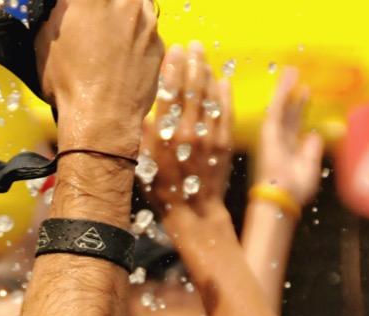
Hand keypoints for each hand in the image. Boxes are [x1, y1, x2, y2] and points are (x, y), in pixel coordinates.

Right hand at [35, 0, 163, 155]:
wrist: (101, 118)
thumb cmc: (70, 84)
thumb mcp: (45, 41)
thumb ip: (58, 12)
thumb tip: (64, 7)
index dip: (81, 7)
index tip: (77, 12)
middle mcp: (123, 2)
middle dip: (105, 7)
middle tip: (93, 25)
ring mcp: (146, 21)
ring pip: (136, 7)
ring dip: (123, 17)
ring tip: (108, 42)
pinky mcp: (158, 43)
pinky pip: (147, 32)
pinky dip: (136, 40)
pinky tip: (121, 59)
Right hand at [139, 42, 232, 217]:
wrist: (194, 215)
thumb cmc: (164, 192)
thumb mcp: (144, 166)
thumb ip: (144, 138)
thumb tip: (144, 115)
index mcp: (164, 137)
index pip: (168, 94)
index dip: (172, 70)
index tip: (174, 52)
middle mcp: (187, 133)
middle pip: (190, 90)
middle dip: (192, 65)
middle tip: (192, 47)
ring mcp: (208, 137)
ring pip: (208, 97)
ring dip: (207, 74)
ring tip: (204, 59)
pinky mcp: (223, 144)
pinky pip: (224, 113)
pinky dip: (224, 96)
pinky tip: (223, 82)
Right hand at [253, 68, 323, 207]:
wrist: (281, 196)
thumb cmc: (295, 188)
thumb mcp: (310, 167)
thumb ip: (312, 150)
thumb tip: (315, 134)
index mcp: (290, 150)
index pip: (296, 125)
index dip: (301, 109)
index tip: (306, 94)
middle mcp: (280, 140)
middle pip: (289, 113)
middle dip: (294, 97)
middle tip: (299, 80)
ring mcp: (273, 134)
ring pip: (281, 106)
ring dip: (285, 88)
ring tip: (291, 71)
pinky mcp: (269, 129)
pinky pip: (276, 106)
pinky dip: (282, 91)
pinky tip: (287, 77)